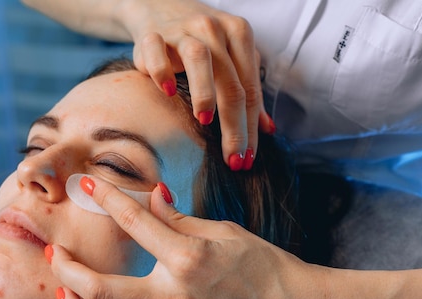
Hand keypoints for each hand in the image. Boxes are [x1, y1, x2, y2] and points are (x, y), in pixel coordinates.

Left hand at [48, 177, 327, 298]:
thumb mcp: (224, 232)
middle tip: (56, 254)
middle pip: (100, 289)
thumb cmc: (266, 266)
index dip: (107, 198)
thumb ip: (180, 219)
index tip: (88, 185)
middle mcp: (175, 296)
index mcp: (187, 257)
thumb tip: (153, 195)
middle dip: (67, 269)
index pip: (134, 222)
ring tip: (66, 297)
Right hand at [118, 0, 275, 166]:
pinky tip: (166, 91)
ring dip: (204, 91)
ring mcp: (183, 30)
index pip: (249, 90)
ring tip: (204, 120)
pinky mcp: (153, 35)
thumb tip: (268, 129)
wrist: (160, 6)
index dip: (251, 127)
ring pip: (199, 58)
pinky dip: (161, 70)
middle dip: (234, 124)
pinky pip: (157, 51)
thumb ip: (248, 91)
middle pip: (231, 81)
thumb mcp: (230, 59)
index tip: (247, 160)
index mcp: (239, 35)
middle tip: (232, 157)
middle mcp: (214, 29)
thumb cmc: (200, 39)